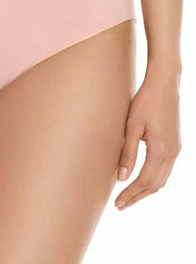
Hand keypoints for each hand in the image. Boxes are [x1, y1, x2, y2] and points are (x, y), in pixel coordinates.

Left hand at [114, 74, 180, 210]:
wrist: (163, 86)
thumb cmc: (145, 103)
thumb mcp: (132, 127)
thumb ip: (128, 153)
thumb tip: (122, 178)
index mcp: (161, 151)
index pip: (144, 181)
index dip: (130, 194)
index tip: (117, 203)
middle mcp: (172, 154)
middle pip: (155, 185)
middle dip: (137, 197)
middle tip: (120, 206)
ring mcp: (176, 150)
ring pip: (161, 179)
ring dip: (145, 190)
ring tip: (128, 197)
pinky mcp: (174, 145)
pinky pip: (165, 170)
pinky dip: (153, 180)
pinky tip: (141, 180)